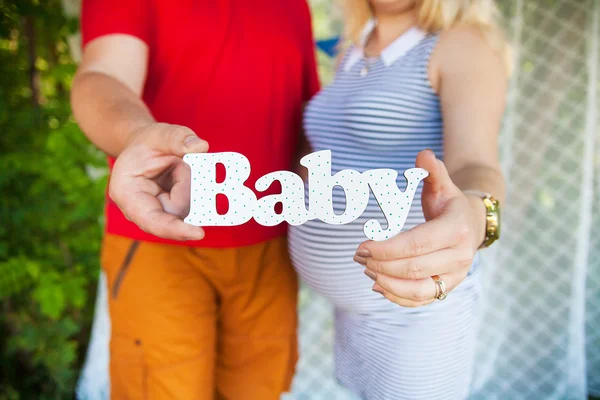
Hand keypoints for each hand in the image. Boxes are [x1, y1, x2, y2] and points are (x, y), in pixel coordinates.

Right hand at [109, 123, 208, 239]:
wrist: (145, 147)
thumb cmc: (148, 142)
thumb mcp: (160, 133)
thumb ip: (178, 138)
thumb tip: (201, 147)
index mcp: (127, 194)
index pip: (152, 221)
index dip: (176, 229)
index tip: (199, 233)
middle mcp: (141, 210)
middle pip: (177, 213)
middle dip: (187, 188)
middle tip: (183, 163)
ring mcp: (160, 213)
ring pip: (189, 208)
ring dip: (191, 184)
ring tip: (177, 164)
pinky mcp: (174, 212)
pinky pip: (195, 205)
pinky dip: (196, 188)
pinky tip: (184, 173)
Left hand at [354, 149, 485, 306]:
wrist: (473, 226)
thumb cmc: (449, 203)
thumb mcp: (443, 185)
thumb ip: (432, 171)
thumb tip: (423, 154)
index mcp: (456, 229)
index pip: (417, 245)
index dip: (386, 248)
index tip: (361, 246)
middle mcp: (460, 256)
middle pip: (413, 268)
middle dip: (380, 264)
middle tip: (358, 256)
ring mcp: (455, 276)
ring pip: (417, 290)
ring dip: (387, 282)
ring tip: (367, 270)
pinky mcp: (447, 288)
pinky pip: (421, 300)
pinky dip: (397, 297)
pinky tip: (378, 284)